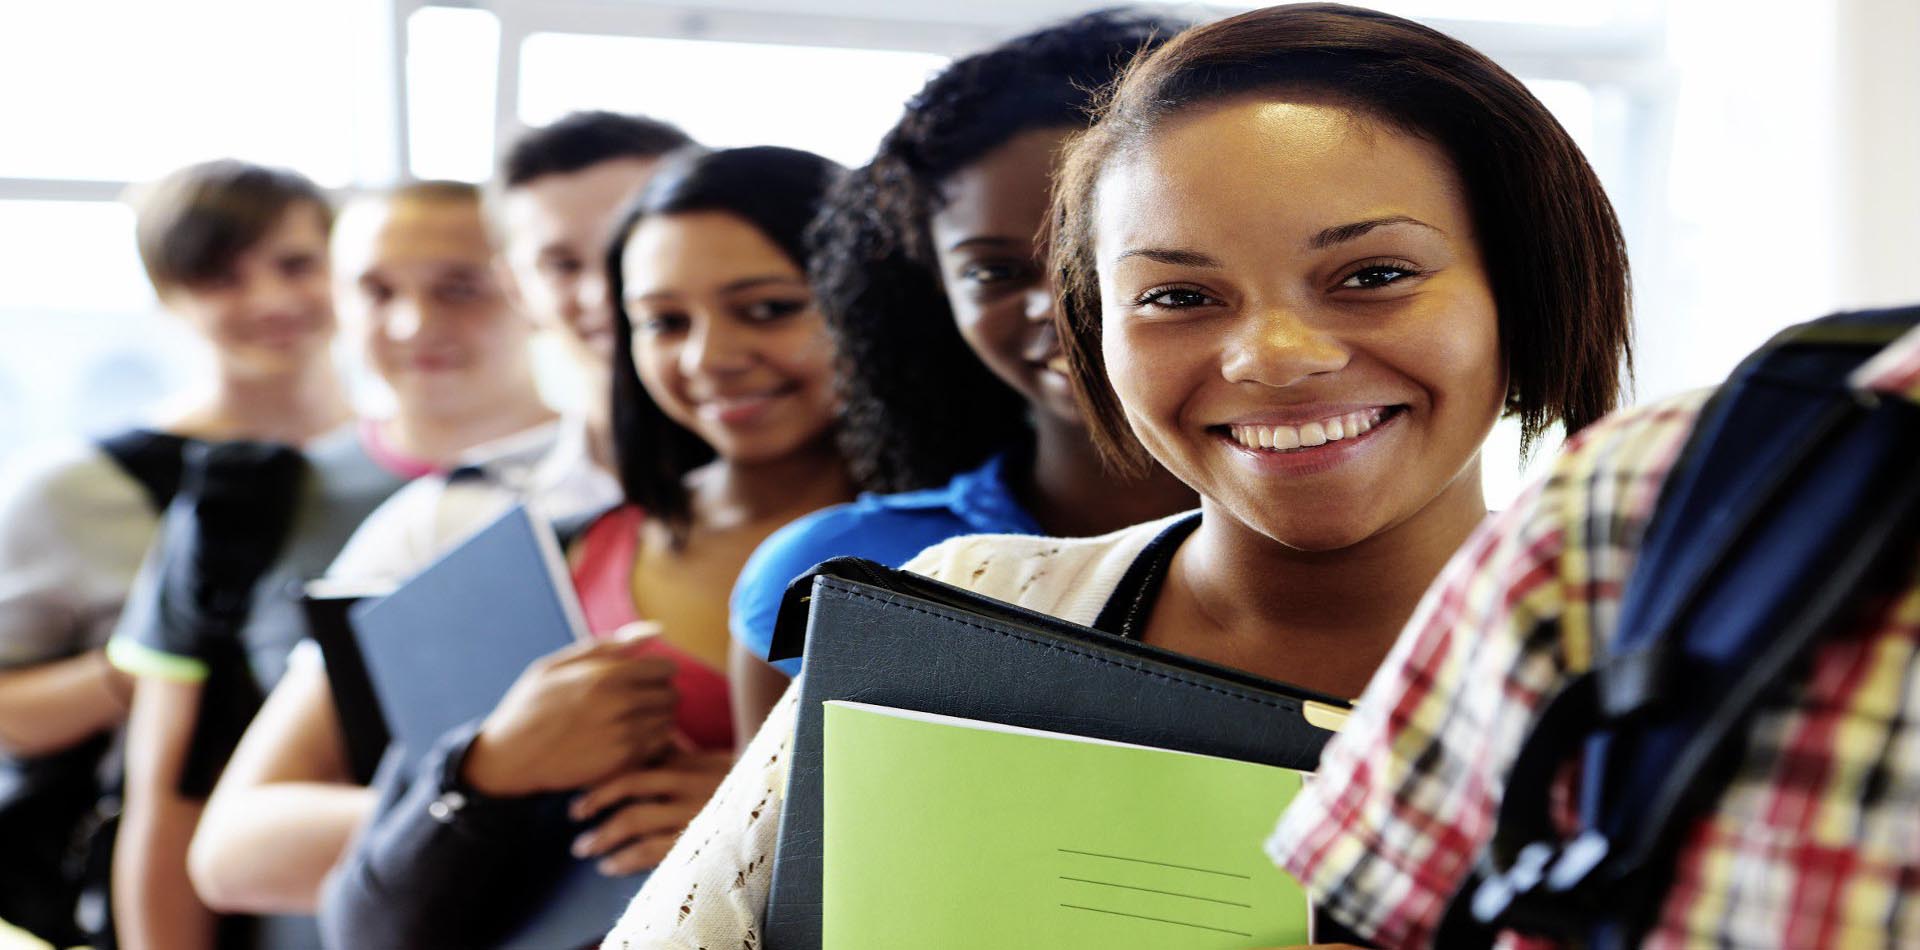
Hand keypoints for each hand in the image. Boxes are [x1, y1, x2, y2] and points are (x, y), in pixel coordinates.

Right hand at [460, 635, 678, 797]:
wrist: (508, 757)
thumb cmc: (531, 705)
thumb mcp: (558, 666)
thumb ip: (609, 646)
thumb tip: (656, 629)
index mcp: (605, 675)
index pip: (666, 668)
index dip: (659, 672)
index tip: (645, 679)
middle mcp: (619, 705)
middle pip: (672, 695)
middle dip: (661, 696)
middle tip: (640, 702)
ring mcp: (623, 736)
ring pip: (668, 723)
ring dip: (657, 721)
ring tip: (633, 721)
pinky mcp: (621, 763)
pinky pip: (658, 748)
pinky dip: (651, 744)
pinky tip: (628, 740)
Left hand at [565, 749, 731, 875]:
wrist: (777, 802)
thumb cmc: (732, 783)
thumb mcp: (704, 762)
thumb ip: (672, 755)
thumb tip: (637, 744)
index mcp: (686, 762)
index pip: (634, 765)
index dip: (602, 782)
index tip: (578, 799)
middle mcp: (687, 783)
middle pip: (629, 788)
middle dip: (594, 805)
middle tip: (574, 818)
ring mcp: (693, 811)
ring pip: (635, 821)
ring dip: (602, 837)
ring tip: (584, 849)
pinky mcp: (699, 840)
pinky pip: (653, 852)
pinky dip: (625, 860)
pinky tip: (610, 866)